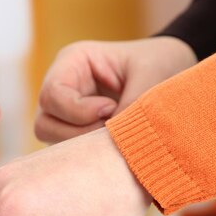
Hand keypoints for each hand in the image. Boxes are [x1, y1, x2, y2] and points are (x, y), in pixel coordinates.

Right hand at [35, 37, 195, 142]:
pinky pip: (68, 151)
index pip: (52, 94)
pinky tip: (113, 146)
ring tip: (115, 137)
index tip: (110, 110)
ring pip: (51, 139)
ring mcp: (62, 112)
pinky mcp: (71, 132)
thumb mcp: (151, 74)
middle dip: (78, 133)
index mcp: (72, 61)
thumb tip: (115, 140)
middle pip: (44, 121)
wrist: (171, 72)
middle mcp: (60, 87)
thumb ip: (132, 104)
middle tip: (113, 129)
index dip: (78, 110)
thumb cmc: (160, 63)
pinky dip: (88, 153)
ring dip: (82, 146)